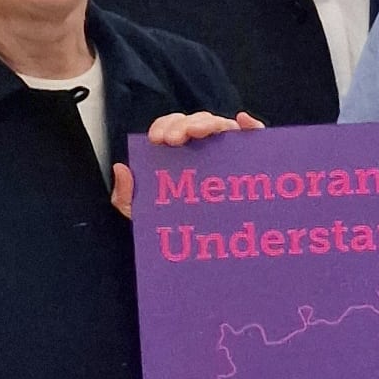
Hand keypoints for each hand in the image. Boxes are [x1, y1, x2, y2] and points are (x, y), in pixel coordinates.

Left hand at [117, 110, 262, 219]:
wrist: (207, 256)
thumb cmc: (178, 231)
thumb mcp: (144, 216)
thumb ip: (126, 197)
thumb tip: (122, 168)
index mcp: (181, 154)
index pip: (173, 127)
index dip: (165, 125)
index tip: (157, 139)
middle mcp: (205, 151)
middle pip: (198, 122)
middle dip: (184, 124)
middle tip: (172, 140)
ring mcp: (229, 156)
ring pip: (222, 127)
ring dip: (208, 123)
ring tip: (197, 133)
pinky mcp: (252, 165)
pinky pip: (256, 141)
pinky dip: (252, 126)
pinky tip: (242, 122)